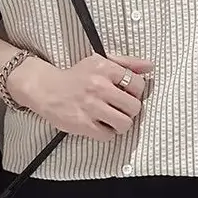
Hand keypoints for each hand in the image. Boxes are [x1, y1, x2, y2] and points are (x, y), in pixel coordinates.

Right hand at [7, 53, 153, 140]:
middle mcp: (99, 86)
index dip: (136, 92)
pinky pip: (108, 135)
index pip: (138, 84)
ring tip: (112, 118)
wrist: (47, 89)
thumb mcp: (101, 62)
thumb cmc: (77, 76)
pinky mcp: (82, 123)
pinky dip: (106, 133)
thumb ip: (127, 63)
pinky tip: (99, 124)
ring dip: (120, 123)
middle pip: (134, 106)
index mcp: (105, 68)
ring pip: (124, 123)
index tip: (126, 93)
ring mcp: (90, 106)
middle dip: (130, 110)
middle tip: (120, 108)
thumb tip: (150, 66)